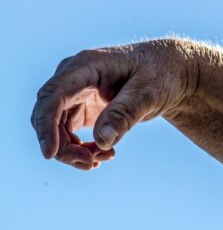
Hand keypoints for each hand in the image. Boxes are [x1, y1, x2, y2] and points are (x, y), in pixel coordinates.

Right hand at [31, 39, 197, 169]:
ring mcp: (76, 93)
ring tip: (106, 157)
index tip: (50, 154)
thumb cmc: (159, 75)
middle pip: (50, 116)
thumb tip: (102, 141)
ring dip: (74, 151)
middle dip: (64, 146)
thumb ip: (125, 114)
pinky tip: (104, 154)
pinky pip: (70, 133)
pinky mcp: (83, 107)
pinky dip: (82, 149)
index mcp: (86, 66)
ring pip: (58, 129)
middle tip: (92, 164)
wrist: (167, 74)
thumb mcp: (147, 93)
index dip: (47, 125)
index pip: (53, 95)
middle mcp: (74, 78)